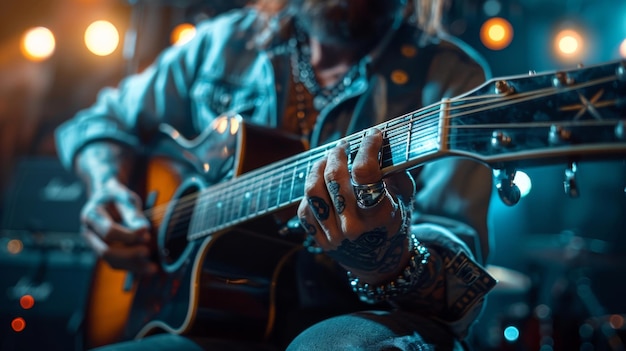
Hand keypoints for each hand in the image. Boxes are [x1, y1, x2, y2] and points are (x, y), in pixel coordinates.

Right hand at [81, 177, 157, 274]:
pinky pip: (116, 263)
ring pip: (111, 261)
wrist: (106, 197)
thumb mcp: (126, 198)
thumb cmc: (118, 196)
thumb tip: (144, 231)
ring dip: (133, 266)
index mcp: (91, 215)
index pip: (109, 231)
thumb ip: (133, 214)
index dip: (129, 236)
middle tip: (148, 252)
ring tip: (153, 268)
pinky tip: (148, 268)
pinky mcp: (103, 251)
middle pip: (106, 251)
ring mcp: (94, 244)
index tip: (147, 235)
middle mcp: (88, 232)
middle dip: (129, 255)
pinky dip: (132, 267)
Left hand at [297, 129, 414, 284]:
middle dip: (337, 154)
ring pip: (313, 191)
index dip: (367, 147)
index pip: (364, 172)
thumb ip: (394, 169)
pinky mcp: (319, 240)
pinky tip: (320, 184)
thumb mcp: (403, 195)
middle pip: (334, 179)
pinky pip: (304, 208)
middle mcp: (354, 227)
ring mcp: (334, 236)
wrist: (383, 261)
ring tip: (327, 159)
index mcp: (379, 214)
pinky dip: (310, 193)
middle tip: (343, 145)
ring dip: (318, 168)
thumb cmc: (395, 220)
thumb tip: (378, 141)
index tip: (372, 135)